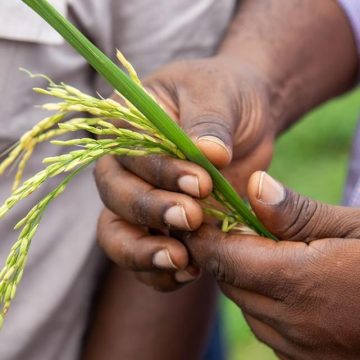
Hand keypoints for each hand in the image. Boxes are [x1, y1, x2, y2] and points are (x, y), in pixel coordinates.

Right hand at [95, 57, 274, 290]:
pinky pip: (144, 253)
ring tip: (184, 262)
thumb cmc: (226, 94)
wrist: (244, 117)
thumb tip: (210, 154)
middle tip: (192, 218)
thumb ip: (210, 121)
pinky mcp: (160, 223)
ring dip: (145, 252)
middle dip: (152, 212)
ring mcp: (140, 197)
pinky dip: (159, 271)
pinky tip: (190, 272)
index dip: (160, 174)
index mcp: (127, 124)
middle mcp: (125, 164)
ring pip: (118, 234)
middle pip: (116, 197)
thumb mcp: (218, 93)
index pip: (128, 155)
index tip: (201, 183)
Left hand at [181, 171, 359, 358]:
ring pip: (245, 304)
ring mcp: (302, 351)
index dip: (206, 235)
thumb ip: (297, 212)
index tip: (202, 213)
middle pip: (230, 280)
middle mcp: (295, 325)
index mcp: (304, 284)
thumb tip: (254, 185)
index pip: (226, 257)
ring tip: (263, 248)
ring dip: (243, 275)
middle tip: (233, 222)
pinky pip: (267, 325)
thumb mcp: (355, 226)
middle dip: (223, 250)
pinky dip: (264, 299)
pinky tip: (287, 280)